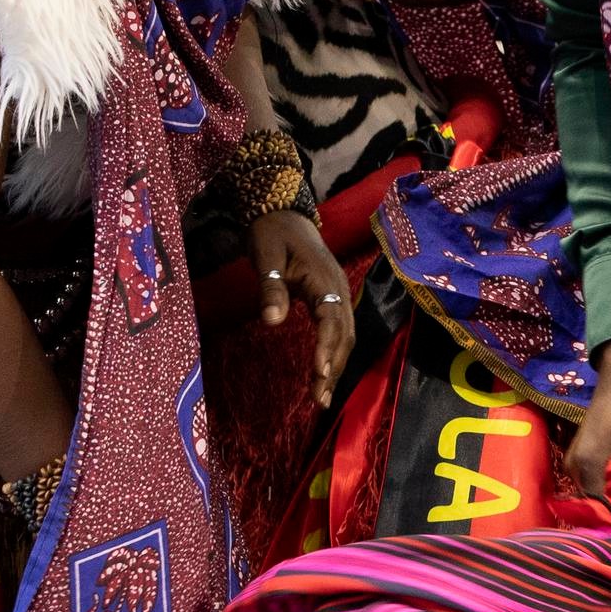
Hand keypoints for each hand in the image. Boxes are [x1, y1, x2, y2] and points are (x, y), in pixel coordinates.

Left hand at [247, 210, 353, 395]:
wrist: (283, 213)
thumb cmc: (271, 233)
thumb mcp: (265, 255)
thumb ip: (270, 288)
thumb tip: (272, 322)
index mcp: (323, 278)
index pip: (331, 318)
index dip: (326, 347)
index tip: (318, 373)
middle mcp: (338, 288)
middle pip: (344, 334)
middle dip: (334, 368)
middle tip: (320, 399)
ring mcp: (339, 293)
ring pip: (345, 336)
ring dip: (336, 366)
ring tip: (322, 398)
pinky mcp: (333, 298)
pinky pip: (339, 330)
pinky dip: (334, 355)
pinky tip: (324, 374)